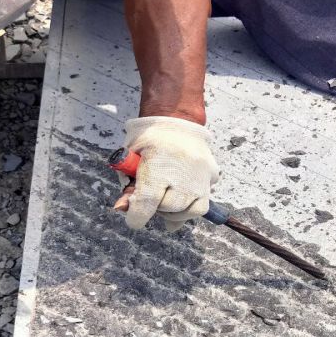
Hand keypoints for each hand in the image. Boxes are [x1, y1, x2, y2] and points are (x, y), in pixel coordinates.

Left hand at [114, 116, 219, 231]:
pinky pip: (203, 203)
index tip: (133, 218)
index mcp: (158, 164)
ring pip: (189, 211)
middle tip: (152, 196)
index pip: (147, 203)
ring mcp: (201, 176)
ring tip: (167, 197)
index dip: (136, 217)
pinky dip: (190, 205)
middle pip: (169, 209)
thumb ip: (127, 185)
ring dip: (175, 210)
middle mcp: (183, 172)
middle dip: (156, 208)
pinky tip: (182, 195)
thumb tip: (123, 209)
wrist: (176, 118)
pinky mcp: (212, 175)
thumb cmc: (149, 139)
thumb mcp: (130, 158)